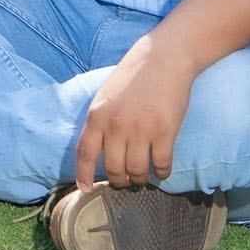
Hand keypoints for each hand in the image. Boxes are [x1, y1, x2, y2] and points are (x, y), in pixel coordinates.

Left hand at [74, 36, 197, 190]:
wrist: (163, 59)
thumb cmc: (133, 77)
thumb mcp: (105, 96)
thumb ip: (100, 122)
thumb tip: (99, 152)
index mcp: (97, 116)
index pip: (84, 154)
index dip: (84, 175)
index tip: (86, 190)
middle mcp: (116, 126)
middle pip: (114, 169)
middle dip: (119, 180)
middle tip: (125, 181)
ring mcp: (141, 130)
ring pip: (137, 171)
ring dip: (140, 179)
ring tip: (142, 176)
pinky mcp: (165, 132)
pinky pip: (161, 165)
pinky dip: (161, 172)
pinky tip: (161, 169)